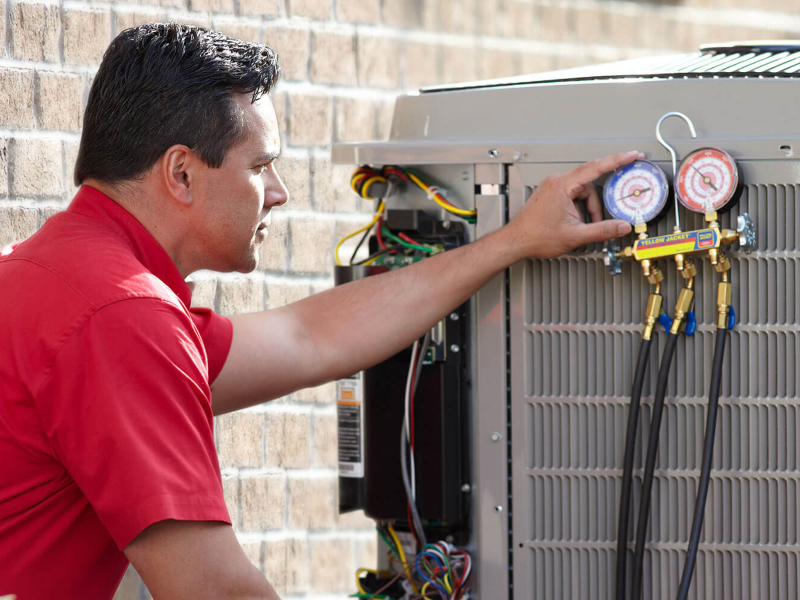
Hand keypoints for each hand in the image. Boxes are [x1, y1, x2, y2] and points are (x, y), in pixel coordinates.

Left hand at [505, 151, 640, 258]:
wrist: (516, 241)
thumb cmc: (536, 236)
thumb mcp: (575, 235)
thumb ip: (602, 231)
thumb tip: (622, 227)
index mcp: (563, 185)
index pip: (596, 167)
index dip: (618, 160)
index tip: (632, 155)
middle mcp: (556, 181)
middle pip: (590, 183)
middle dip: (600, 201)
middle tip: (614, 205)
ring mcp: (552, 187)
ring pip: (581, 192)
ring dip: (588, 208)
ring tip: (587, 226)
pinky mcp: (550, 194)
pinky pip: (572, 195)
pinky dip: (579, 208)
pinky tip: (577, 223)